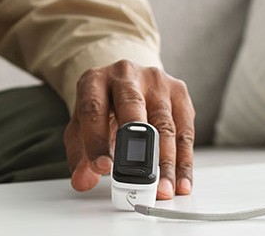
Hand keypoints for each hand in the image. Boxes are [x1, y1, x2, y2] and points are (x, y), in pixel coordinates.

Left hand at [64, 59, 194, 198]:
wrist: (125, 81)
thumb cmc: (103, 107)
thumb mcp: (82, 127)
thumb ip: (79, 155)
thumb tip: (82, 181)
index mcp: (95, 81)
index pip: (93, 109)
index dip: (97, 140)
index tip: (102, 168)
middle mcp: (126, 75)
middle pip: (133, 109)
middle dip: (137, 149)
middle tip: (141, 179)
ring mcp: (156, 81)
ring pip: (164, 125)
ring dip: (166, 163)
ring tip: (163, 189)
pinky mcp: (179, 93)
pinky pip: (184, 132)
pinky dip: (183, 161)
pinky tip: (180, 182)